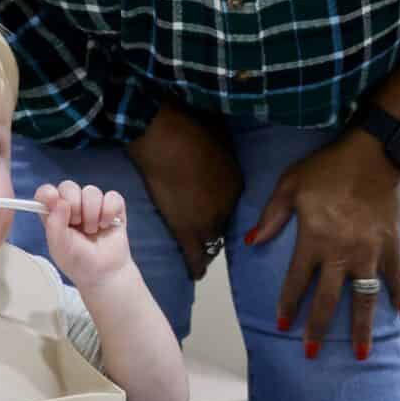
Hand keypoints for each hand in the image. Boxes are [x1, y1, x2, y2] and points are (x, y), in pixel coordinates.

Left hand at [39, 180, 130, 290]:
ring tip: (92, 231)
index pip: (46, 193)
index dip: (48, 193)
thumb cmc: (78, 262)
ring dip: (92, 213)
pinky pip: (112, 197)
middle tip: (76, 223)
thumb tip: (60, 201)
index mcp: (55, 214)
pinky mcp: (113, 207)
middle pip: (69, 186)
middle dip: (74, 204)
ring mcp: (93, 206)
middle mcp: (73, 207)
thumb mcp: (60, 247)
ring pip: (92, 191)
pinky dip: (109, 211)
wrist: (104, 274)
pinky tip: (106, 225)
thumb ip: (55, 225)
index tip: (53, 199)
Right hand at [124, 103, 243, 280]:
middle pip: (224, 226)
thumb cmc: (188, 125)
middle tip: (206, 232)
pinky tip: (197, 275)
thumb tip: (215, 157)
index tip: (213, 209)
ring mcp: (208, 218)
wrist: (162, 134)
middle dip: (217, 229)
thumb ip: (220, 155)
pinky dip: (197, 266)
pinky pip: (194, 255)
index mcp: (237, 182)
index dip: (221, 208)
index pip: (231, 205)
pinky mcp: (184, 228)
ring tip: (203, 258)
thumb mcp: (217, 136)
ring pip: (211, 243)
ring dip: (206, 248)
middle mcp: (228, 204)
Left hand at [251, 131, 399, 361]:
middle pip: (328, 300)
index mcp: (314, 239)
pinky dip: (398, 295)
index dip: (288, 305)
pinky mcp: (391, 245)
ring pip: (364, 299)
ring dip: (360, 328)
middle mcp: (342, 252)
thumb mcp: (290, 184)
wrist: (373, 153)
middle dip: (317, 328)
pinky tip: (399, 314)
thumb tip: (251, 241)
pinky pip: (395, 277)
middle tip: (311, 353)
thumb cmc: (327, 167)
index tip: (282, 324)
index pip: (297, 282)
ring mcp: (370, 252)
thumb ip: (271, 216)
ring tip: (359, 354)